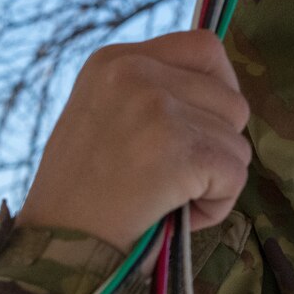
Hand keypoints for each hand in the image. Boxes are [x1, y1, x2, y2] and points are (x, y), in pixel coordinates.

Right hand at [16, 31, 251, 252]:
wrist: (56, 245)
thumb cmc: (82, 195)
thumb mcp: (103, 115)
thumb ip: (152, 95)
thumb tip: (223, 96)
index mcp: (115, 59)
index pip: (205, 48)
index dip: (219, 91)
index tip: (201, 129)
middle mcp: (134, 71)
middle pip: (231, 99)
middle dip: (217, 145)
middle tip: (174, 178)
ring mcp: (156, 107)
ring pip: (237, 141)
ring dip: (215, 179)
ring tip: (168, 199)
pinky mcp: (177, 148)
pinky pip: (235, 174)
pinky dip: (217, 205)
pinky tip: (178, 215)